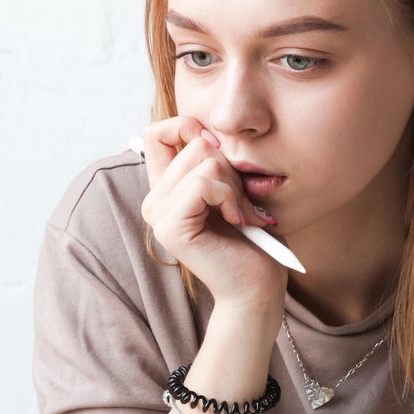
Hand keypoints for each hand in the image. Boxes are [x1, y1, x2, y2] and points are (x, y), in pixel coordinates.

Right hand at [136, 115, 286, 308]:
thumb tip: (206, 131)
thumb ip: (214, 160)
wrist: (258, 285)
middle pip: (194, 142)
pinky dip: (230, 197)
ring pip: (203, 160)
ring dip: (235, 186)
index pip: (158, 132)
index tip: (223, 157)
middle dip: (231, 167)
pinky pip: (203, 184)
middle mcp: (155, 199)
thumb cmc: (253, 239)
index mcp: (166, 188)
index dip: (190, 128)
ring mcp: (159, 214)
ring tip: (241, 214)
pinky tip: (237, 220)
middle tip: (242, 202)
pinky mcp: (171, 228)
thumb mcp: (234, 187)